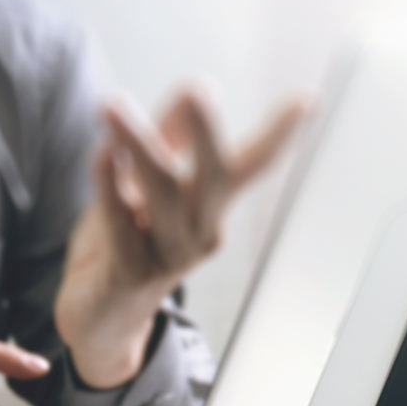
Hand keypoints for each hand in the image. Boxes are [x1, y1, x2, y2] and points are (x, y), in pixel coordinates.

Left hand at [56, 87, 310, 388]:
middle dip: (207, 133)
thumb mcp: (145, 186)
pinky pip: (120, 224)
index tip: (309, 100)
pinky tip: (101, 153)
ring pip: (162, 193)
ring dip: (137, 144)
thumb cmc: (125, 243)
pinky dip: (108, 186)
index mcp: (210, 208)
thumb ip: (166, 139)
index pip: (251, 167)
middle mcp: (199, 232)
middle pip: (213, 177)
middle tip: (199, 91)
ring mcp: (167, 256)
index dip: (279, 134)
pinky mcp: (129, 274)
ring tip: (113, 107)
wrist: (97, 320)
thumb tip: (198, 85)